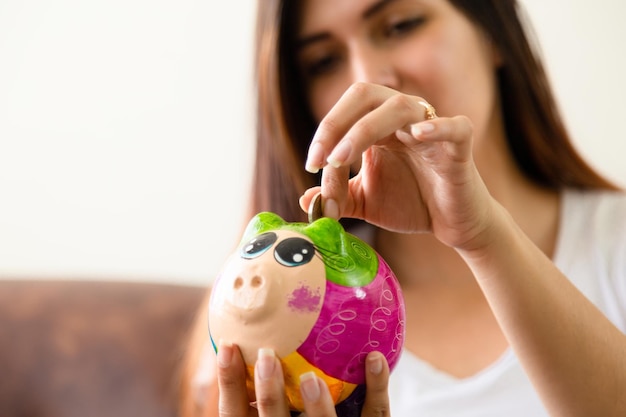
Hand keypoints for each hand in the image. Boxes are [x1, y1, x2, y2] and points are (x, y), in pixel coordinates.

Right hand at [216, 341, 390, 416]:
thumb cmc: (299, 416)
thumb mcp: (277, 411)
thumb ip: (268, 388)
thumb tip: (256, 332)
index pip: (235, 413)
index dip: (229, 382)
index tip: (229, 346)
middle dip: (269, 393)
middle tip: (267, 357)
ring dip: (317, 406)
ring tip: (311, 378)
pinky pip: (375, 413)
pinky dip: (377, 386)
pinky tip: (374, 358)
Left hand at [300, 82, 495, 251]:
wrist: (451, 223)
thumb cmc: (410, 203)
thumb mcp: (365, 200)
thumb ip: (338, 196)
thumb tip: (305, 199)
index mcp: (378, 125)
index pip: (346, 112)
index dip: (324, 133)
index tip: (310, 166)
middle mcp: (402, 119)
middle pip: (366, 95)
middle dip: (337, 123)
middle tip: (321, 159)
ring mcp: (432, 128)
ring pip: (401, 106)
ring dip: (365, 128)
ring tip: (343, 157)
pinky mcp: (460, 146)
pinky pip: (455, 126)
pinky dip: (438, 126)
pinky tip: (418, 135)